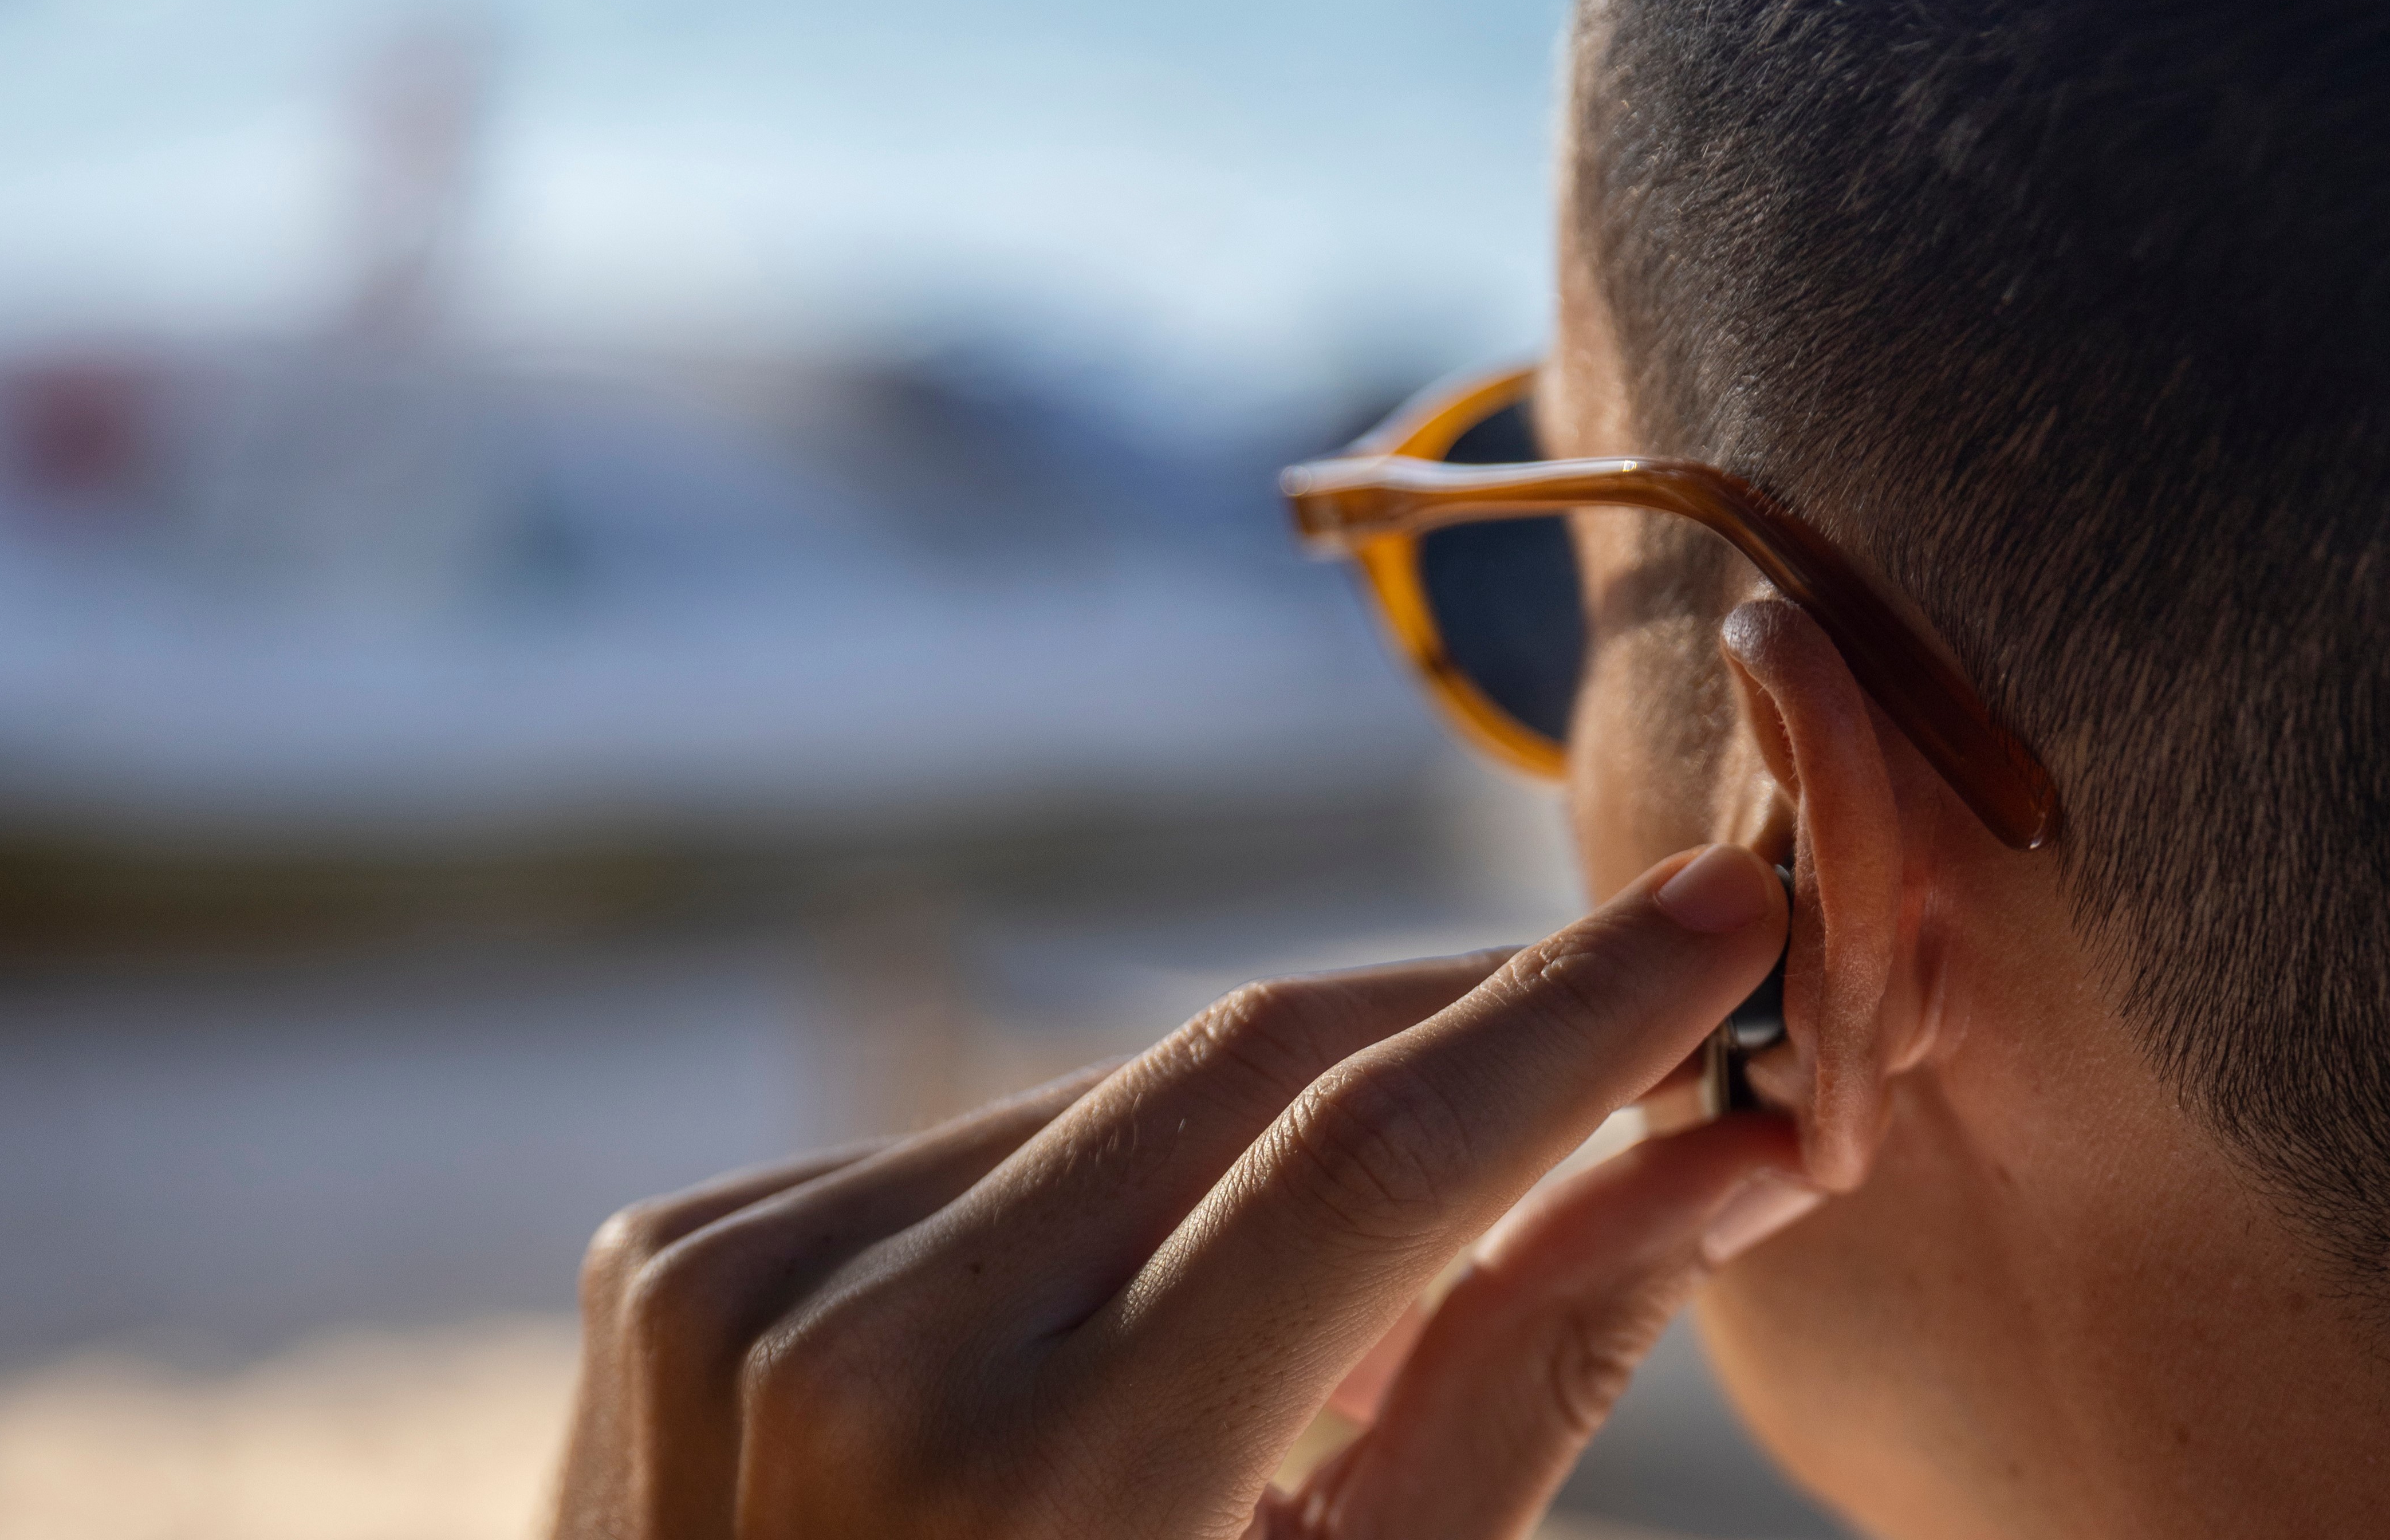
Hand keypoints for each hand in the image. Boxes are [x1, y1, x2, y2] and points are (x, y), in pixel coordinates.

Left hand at [548, 844, 1815, 1539]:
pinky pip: (954, 1154)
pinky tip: (1120, 1312)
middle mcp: (862, 1363)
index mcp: (1057, 1501)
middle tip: (1621, 1005)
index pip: (1376, 1160)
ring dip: (1260, 1132)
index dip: (1576, 1019)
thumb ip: (1517, 1378)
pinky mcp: (664, 1259)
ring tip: (1328, 1287)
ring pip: (1101, 1096)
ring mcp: (729, 1294)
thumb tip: (1717, 1158)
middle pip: (1242, 1065)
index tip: (1724, 909)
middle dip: (1460, 1018)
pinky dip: (1085, 1194)